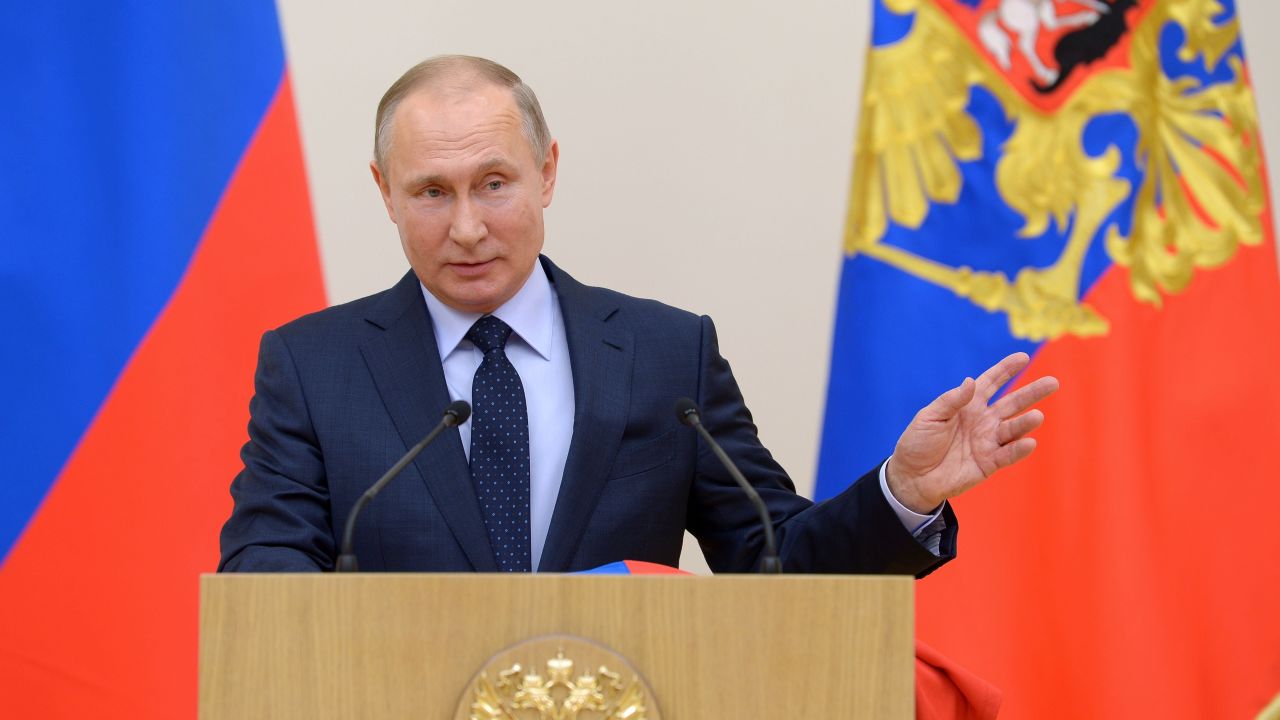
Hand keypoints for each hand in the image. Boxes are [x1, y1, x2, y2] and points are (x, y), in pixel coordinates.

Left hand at [885, 352, 1058, 513]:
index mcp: (968, 405)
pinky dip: (1018, 449)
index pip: (991, 383)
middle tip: (1053, 382)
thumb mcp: (929, 417)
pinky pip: (1007, 454)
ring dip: (1025, 423)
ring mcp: (988, 441)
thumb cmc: (918, 443)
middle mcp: (983, 420)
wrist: (912, 476)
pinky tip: (1029, 442)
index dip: (1006, 370)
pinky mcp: (989, 463)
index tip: (1023, 357)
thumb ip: (951, 401)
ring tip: (1037, 416)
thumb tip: (970, 382)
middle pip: (1011, 403)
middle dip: (1031, 392)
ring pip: (1013, 428)